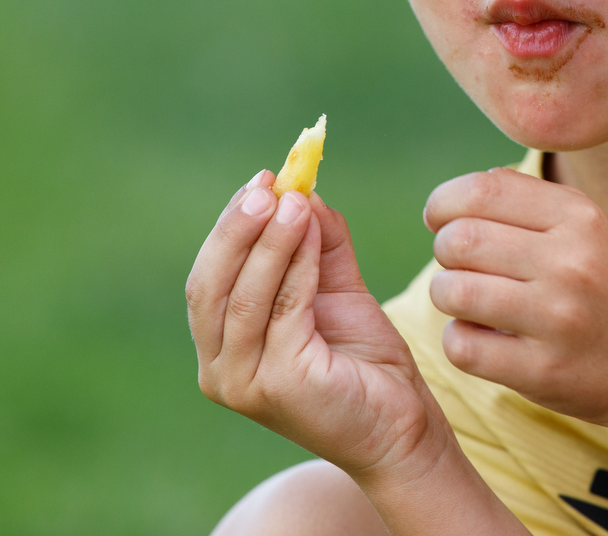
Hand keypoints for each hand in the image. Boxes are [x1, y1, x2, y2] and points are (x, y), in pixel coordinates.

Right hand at [187, 173, 446, 480]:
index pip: (207, 280)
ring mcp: (244, 383)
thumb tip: (306, 191)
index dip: (228, 228)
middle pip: (209, 287)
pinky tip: (313, 235)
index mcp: (220, 348)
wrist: (401, 426)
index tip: (261, 181)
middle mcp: (219, 371)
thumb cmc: (363, 362)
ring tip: (294, 201)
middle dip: (237, 229)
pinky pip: (285, 311)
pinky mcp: (280, 386)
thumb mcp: (335, 290)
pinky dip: (298, 266)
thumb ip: (318, 243)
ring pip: (246, 297)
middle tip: (268, 184)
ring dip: (269, 242)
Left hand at [423, 168, 607, 428]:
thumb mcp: (587, 231)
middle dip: (444, 252)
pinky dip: (459, 341)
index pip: (481, 190)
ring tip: (468, 302)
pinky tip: (483, 339)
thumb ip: (527, 202)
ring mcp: (558, 318)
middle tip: (460, 267)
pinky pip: (462, 346)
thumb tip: (458, 193)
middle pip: (458, 239)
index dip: (444, 203)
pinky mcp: (542, 370)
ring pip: (452, 291)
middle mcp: (570, 261)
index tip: (441, 220)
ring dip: (446, 295)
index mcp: (579, 216)